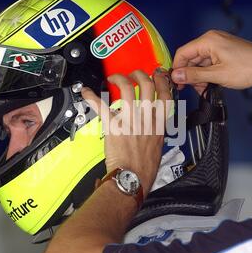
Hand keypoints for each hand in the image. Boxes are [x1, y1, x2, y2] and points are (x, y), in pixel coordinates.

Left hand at [81, 69, 171, 194]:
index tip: (156, 74)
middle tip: (132, 74)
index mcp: (158, 124)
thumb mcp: (158, 147)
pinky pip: (101, 105)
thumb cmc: (145, 169)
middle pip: (147, 85)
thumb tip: (150, 127)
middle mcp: (146, 118)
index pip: (165, 95)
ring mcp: (130, 120)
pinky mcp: (113, 125)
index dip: (161, 80)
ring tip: (112, 78)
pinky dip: (91, 96)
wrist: (133, 179)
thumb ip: (155, 132)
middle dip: (139, 74)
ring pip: (127, 88)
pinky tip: (86, 92)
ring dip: (119, 79)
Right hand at [171, 30, 251, 110]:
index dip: (177, 69)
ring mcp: (218, 45)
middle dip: (190, 75)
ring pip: (199, 62)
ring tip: (205, 89)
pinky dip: (207, 74)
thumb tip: (176, 76)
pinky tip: (211, 83)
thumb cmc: (249, 68)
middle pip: (190, 58)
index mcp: (209, 40)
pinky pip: (208, 62)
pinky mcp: (224, 52)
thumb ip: (194, 75)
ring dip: (199, 76)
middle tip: (193, 89)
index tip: (176, 83)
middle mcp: (212, 39)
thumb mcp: (217, 75)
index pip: (183, 53)